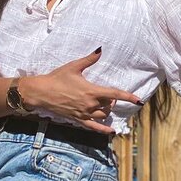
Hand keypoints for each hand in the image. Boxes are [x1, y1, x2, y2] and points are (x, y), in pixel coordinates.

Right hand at [22, 49, 141, 133]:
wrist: (42, 92)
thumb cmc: (57, 78)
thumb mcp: (74, 66)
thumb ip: (90, 59)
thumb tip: (100, 50)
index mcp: (91, 91)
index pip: (115, 94)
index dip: (128, 97)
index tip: (138, 100)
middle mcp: (90, 104)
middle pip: (109, 105)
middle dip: (111, 101)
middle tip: (107, 96)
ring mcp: (84, 113)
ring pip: (103, 116)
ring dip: (107, 111)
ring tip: (104, 106)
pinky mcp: (78, 119)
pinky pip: (94, 127)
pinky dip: (104, 130)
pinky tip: (111, 131)